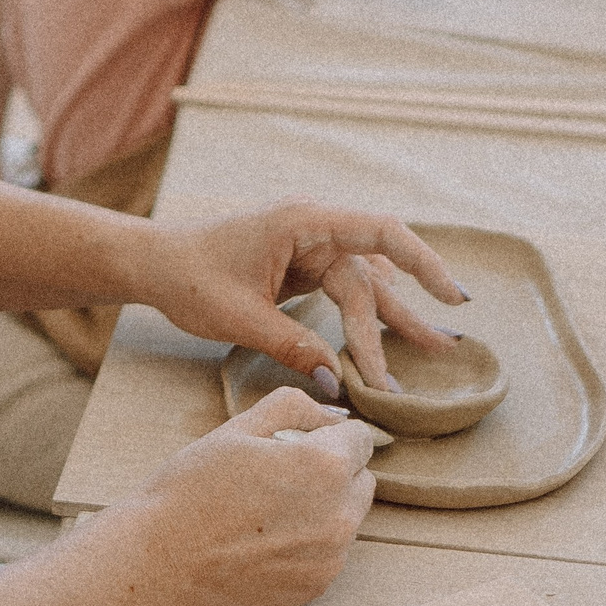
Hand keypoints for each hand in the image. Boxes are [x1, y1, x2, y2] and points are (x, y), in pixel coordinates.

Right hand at [122, 387, 378, 605]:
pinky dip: (310, 543)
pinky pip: (330, 552)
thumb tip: (333, 416)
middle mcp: (340, 514)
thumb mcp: (238, 428)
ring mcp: (331, 556)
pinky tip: (265, 540)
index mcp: (325, 465)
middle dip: (333, 471)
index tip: (297, 443)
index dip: (328, 435)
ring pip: (348, 517)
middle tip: (280, 475)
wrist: (159, 561)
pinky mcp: (317, 586)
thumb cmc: (192, 488)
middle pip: (361, 479)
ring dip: (324, 508)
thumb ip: (295, 406)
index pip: (361, 438)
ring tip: (268, 510)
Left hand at [140, 203, 466, 394]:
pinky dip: (364, 315)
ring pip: (362, 284)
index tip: (451, 297)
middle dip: (402, 317)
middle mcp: (313, 228)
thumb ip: (293, 346)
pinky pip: (343, 290)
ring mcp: (309, 245)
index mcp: (303, 222)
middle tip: (442, 349)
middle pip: (371, 274)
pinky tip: (388, 334)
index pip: (381, 233)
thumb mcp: (240, 318)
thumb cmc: (190, 278)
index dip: (423, 261)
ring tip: (431, 347)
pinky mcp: (301, 264)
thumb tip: (337, 382)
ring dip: (390, 318)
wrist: (154, 262)